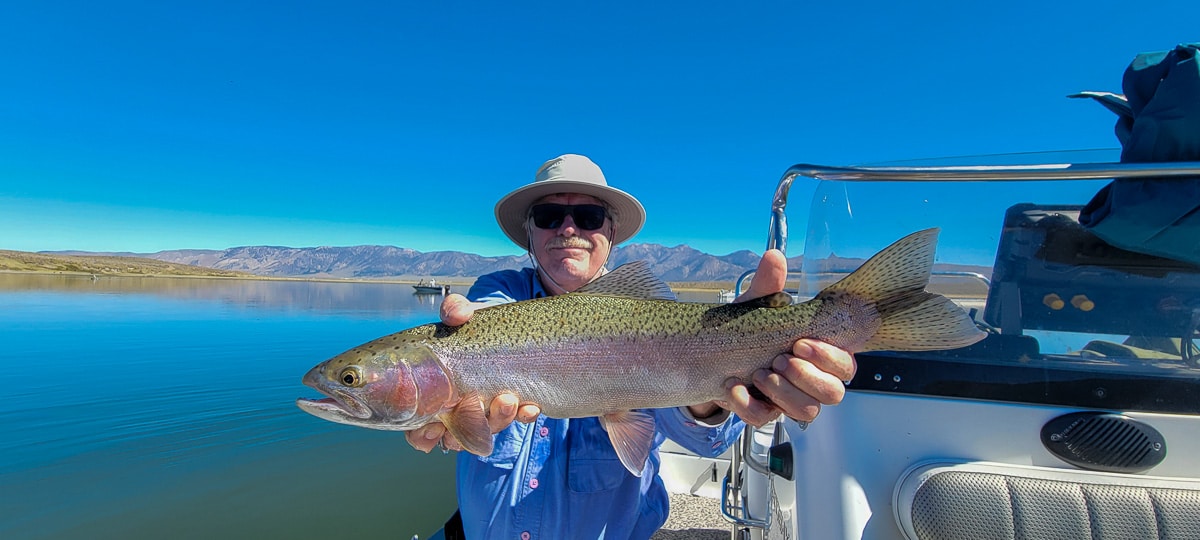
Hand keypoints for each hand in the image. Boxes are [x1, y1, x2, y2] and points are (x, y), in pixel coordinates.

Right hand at [404, 294, 541, 452]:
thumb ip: (455, 309)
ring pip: (488, 429)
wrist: (513, 325)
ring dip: (497, 420)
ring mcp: (487, 409)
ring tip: (508, 399)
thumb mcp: (465, 314)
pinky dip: (523, 416)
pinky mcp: (515, 405)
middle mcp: (459, 407)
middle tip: (477, 405)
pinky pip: (518, 419)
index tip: (435, 429)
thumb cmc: (477, 324)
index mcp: (435, 392)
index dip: (423, 435)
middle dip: (466, 429)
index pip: (419, 428)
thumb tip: (455, 315)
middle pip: (456, 436)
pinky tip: (530, 407)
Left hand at [718, 250, 856, 426]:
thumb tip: (775, 257)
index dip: (829, 358)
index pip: (846, 366)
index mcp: (817, 354)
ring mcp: (787, 400)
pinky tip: (734, 387)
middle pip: (834, 393)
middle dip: (807, 378)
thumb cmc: (745, 331)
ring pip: (807, 412)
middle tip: (779, 360)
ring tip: (759, 374)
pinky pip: (764, 418)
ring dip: (783, 393)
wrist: (707, 356)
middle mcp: (809, 381)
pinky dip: (748, 404)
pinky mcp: (762, 412)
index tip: (801, 343)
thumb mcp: (755, 307)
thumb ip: (768, 287)